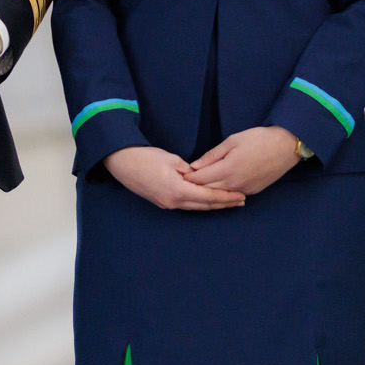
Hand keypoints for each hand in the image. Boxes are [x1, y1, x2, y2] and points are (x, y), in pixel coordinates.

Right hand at [104, 146, 246, 210]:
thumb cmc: (147, 158)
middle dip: (223, 203)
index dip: (225, 197)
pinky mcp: (163, 202)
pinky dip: (200, 203)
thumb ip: (190, 171)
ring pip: (196, 207)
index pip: (207, 196)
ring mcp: (167, 204)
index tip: (239, 196)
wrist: (123, 163)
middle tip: (241, 201)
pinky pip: (187, 205)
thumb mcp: (172, 160)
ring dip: (213, 205)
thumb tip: (200, 177)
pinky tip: (208, 200)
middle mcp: (174, 202)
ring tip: (229, 202)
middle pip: (204, 205)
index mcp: (178, 190)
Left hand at [186, 127, 301, 196]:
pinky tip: (218, 188)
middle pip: (207, 190)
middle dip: (195, 187)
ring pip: (220, 195)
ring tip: (198, 187)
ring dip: (208, 191)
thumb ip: (212, 155)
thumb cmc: (259, 139)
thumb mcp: (233, 140)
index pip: (200, 179)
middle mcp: (234, 184)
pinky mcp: (253, 191)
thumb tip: (195, 166)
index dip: (188, 178)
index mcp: (227, 170)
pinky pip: (233, 194)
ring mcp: (244, 189)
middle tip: (184, 183)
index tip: (180, 175)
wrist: (286, 147)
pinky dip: (223, 192)